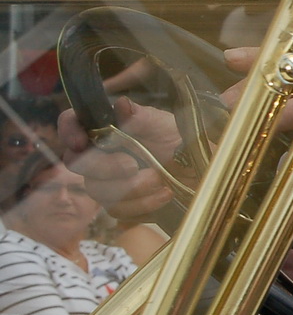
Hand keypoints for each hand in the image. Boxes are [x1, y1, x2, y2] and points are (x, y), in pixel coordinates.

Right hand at [59, 99, 183, 220]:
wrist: (202, 172)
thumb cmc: (181, 141)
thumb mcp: (166, 125)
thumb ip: (142, 117)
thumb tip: (121, 105)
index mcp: (107, 128)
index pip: (71, 123)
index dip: (69, 131)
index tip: (81, 142)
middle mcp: (100, 154)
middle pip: (77, 163)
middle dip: (106, 167)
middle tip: (133, 165)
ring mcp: (107, 181)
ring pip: (97, 190)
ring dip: (132, 188)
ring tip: (161, 181)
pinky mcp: (120, 204)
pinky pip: (118, 210)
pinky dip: (143, 204)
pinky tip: (164, 195)